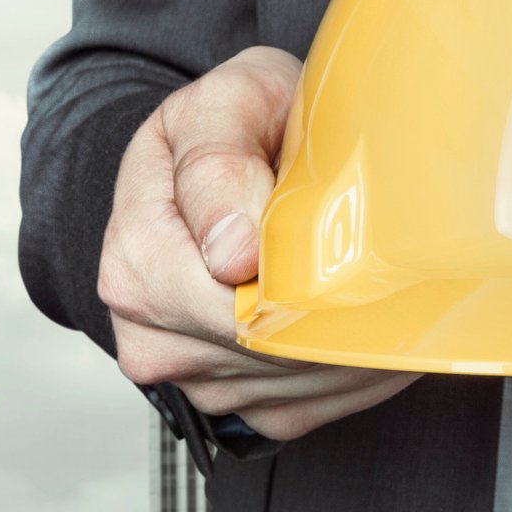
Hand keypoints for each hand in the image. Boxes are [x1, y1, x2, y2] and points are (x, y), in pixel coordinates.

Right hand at [97, 46, 420, 440]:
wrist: (234, 151)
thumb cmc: (235, 123)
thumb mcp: (224, 104)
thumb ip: (218, 163)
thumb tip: (230, 252)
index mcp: (136, 262)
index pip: (231, 307)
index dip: (301, 278)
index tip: (343, 233)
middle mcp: (151, 337)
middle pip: (269, 352)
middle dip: (331, 307)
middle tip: (375, 249)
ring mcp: (197, 382)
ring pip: (298, 383)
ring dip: (348, 338)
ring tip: (367, 271)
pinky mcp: (245, 407)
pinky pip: (313, 404)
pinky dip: (353, 366)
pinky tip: (360, 311)